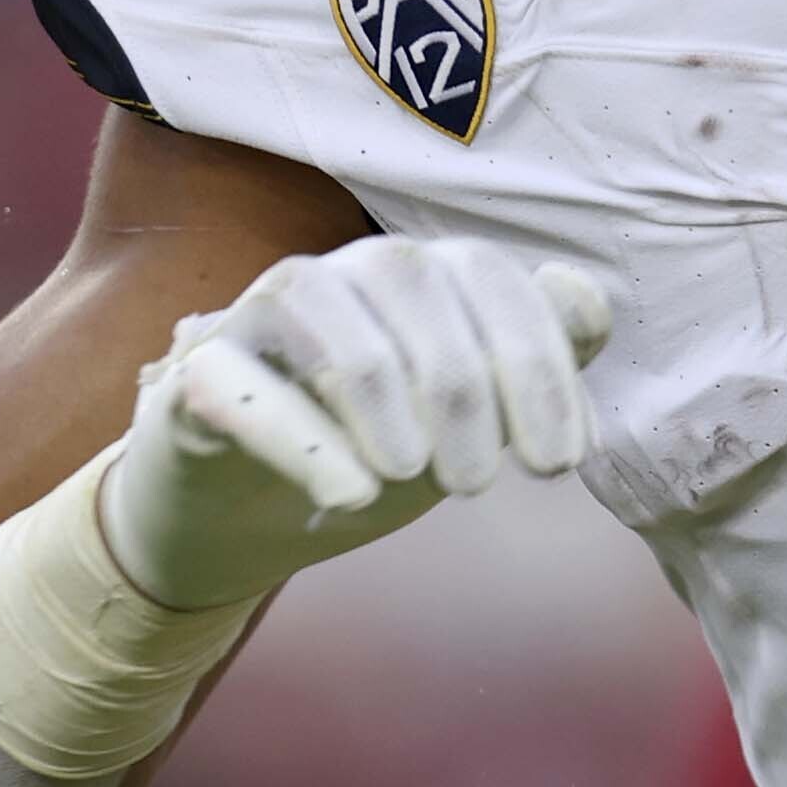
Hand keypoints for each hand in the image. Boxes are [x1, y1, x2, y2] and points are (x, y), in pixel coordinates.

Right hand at [101, 236, 617, 609]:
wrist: (247, 513)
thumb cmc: (376, 450)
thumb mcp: (472, 419)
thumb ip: (540, 357)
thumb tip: (586, 302)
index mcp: (424, 275)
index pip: (498, 284)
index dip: (540, 370)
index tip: (560, 464)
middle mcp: (347, 273)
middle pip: (422, 296)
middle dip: (466, 396)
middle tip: (476, 487)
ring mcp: (266, 316)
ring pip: (335, 325)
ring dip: (387, 408)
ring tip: (409, 481)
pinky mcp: (200, 376)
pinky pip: (246, 389)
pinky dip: (302, 441)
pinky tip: (349, 494)